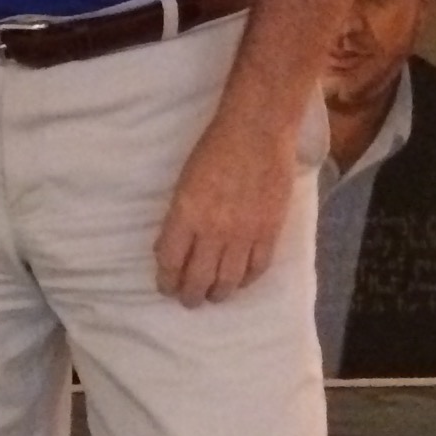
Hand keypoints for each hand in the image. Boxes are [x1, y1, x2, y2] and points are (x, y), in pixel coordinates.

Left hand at [153, 107, 296, 305]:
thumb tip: (170, 248)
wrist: (257, 133)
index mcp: (185, 216)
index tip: (165, 287)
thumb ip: (179, 219)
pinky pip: (257, 268)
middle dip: (190, 295)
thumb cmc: (214, 150)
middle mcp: (213, 231)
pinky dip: (246, 280)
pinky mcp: (270, 232)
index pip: (170, 262)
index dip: (166, 280)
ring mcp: (244, 234)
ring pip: (228, 280)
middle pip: (198, 278)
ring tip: (213, 296)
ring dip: (218, 293)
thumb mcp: (184, 184)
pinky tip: (240, 282)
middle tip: (188, 301)